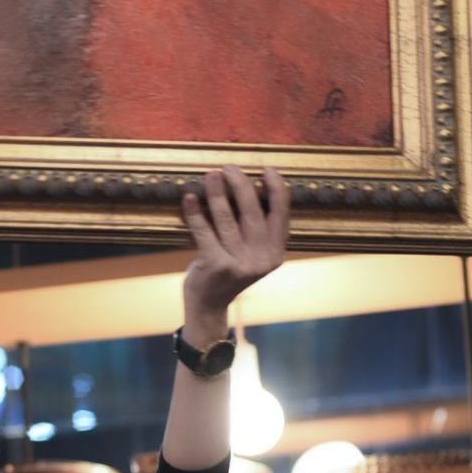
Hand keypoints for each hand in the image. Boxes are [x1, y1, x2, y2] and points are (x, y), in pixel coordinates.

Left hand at [179, 165, 289, 333]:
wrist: (209, 305)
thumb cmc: (228, 269)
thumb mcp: (251, 253)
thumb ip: (255, 228)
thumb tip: (246, 185)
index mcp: (276, 252)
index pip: (281, 213)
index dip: (276, 188)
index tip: (266, 169)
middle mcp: (262, 258)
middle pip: (253, 211)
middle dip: (240, 184)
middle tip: (229, 167)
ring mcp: (240, 263)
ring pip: (226, 218)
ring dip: (216, 193)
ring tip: (210, 175)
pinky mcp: (217, 265)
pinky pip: (204, 231)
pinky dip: (195, 212)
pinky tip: (189, 197)